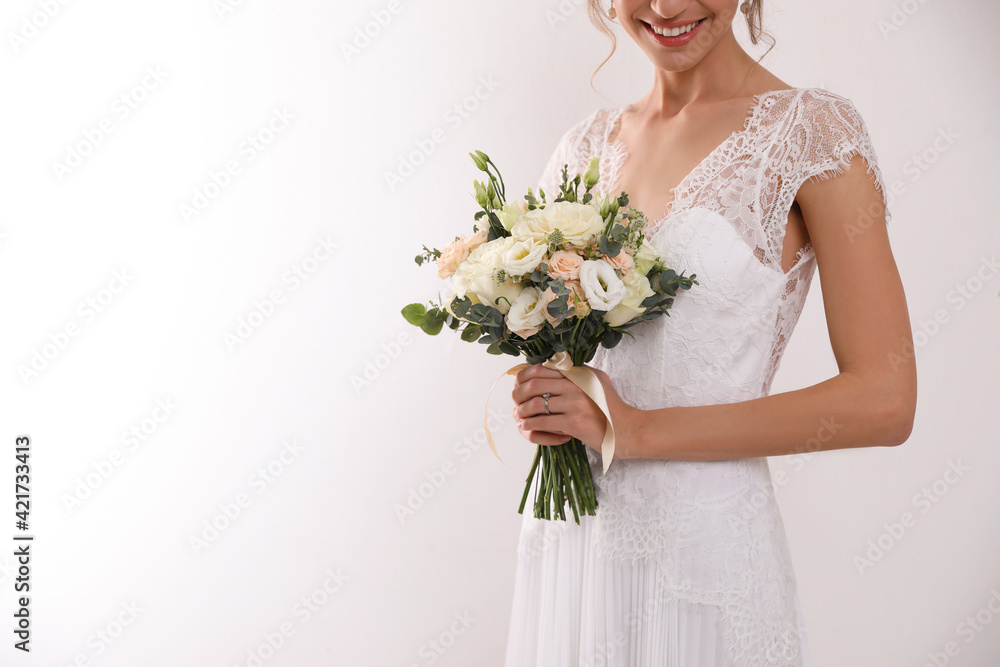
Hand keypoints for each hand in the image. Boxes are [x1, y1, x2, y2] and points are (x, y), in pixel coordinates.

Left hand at [511, 362, 639, 459]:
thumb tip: (552, 366)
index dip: (525, 376)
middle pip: (535, 384)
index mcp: (580, 373)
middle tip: (515, 402)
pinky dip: (530, 425)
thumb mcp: (597, 382)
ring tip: (520, 416)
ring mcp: (575, 403)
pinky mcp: (574, 422)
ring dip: (522, 411)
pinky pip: (543, 422)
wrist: (629, 430)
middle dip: (519, 394)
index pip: (544, 368)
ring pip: (536, 404)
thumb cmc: (611, 409)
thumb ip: (577, 374)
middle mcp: (577, 384)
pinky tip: (527, 427)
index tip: (518, 384)